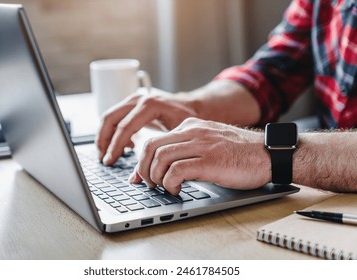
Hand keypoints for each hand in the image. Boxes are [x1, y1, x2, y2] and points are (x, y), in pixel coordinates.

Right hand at [96, 88, 197, 164]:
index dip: (115, 146)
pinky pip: (115, 117)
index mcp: (150, 105)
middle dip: (103, 141)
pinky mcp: (133, 104)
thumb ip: (155, 155)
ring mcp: (134, 99)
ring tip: (108, 155)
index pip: (124, 127)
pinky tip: (122, 147)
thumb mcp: (174, 138)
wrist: (195, 106)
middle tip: (103, 159)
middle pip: (110, 119)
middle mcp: (139, 99)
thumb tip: (137, 177)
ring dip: (105, 137)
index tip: (109, 161)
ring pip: (109, 117)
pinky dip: (113, 132)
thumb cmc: (188, 121)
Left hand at [129, 117, 270, 194]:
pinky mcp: (210, 160)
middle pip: (150, 146)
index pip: (154, 140)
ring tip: (163, 188)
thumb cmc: (240, 153)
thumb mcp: (209, 142)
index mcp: (190, 126)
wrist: (269, 153)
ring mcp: (201, 144)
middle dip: (143, 168)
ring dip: (155, 177)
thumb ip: (188, 148)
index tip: (138, 176)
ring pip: (160, 157)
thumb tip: (167, 167)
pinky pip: (176, 170)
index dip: (142, 161)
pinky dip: (169, 182)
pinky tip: (176, 189)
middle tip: (148, 183)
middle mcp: (192, 131)